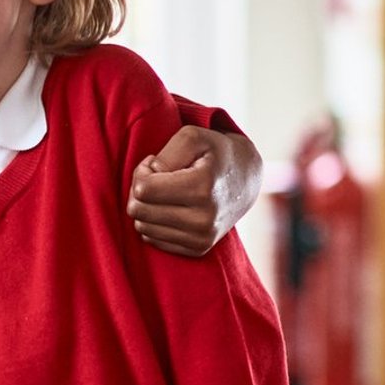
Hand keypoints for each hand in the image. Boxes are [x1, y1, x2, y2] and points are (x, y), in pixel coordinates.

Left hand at [129, 127, 261, 255]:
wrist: (246, 179)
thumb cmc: (214, 153)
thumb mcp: (193, 136)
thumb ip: (166, 154)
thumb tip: (146, 183)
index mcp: (202, 189)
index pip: (142, 190)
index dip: (142, 172)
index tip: (155, 163)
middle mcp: (203, 220)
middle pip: (138, 210)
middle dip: (140, 190)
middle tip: (158, 177)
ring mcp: (202, 238)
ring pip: (142, 226)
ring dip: (147, 206)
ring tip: (165, 191)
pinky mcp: (198, 249)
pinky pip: (152, 239)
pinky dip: (155, 222)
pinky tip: (170, 207)